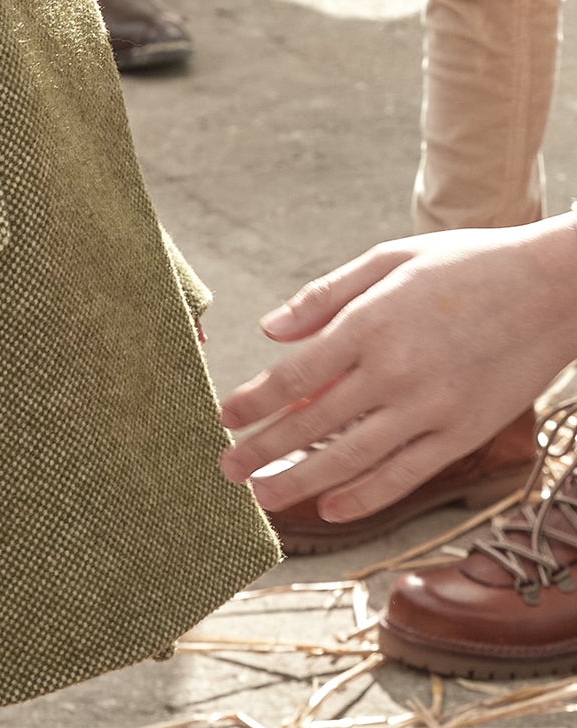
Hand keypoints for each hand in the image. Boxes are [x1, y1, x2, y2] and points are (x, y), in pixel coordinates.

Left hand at [218, 216, 576, 522]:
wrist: (550, 289)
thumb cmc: (465, 265)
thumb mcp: (388, 259)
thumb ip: (324, 296)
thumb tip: (269, 330)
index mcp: (369, 324)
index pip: (294, 376)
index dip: (254, 402)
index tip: (224, 417)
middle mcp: (394, 372)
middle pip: (312, 424)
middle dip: (262, 449)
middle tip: (226, 469)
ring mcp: (429, 410)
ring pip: (350, 459)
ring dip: (300, 482)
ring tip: (263, 495)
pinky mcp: (462, 434)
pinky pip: (404, 474)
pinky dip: (364, 496)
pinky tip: (330, 508)